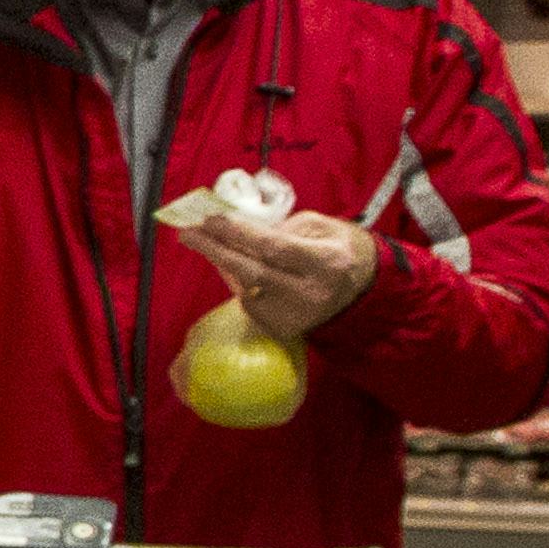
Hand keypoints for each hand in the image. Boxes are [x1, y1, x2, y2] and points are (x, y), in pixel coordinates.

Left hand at [171, 197, 378, 341]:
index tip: (211, 218)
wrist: (360, 287)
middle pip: (253, 272)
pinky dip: (237, 282)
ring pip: (245, 289)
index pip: (275, 248)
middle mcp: (312, 293)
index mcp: (327, 262)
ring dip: (222, 264)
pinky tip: (233, 266)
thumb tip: (235, 227)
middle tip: (188, 231)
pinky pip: (249, 302)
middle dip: (216, 249)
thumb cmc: (336, 247)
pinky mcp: (284, 329)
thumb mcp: (319, 226)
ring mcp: (297, 316)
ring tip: (205, 242)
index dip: (239, 233)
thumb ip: (280, 227)